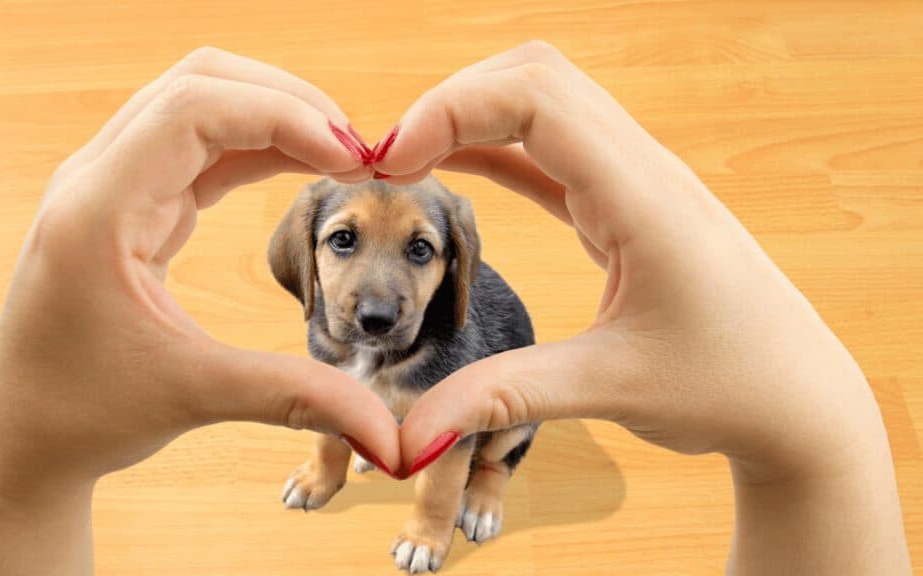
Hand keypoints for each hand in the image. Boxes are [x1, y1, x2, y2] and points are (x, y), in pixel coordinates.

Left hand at [0, 47, 398, 573]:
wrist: (24, 438)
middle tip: (357, 150)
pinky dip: (256, 148)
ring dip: (274, 118)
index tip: (353, 160)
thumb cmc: (84, 414)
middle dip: (287, 103)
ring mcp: (110, 186)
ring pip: (199, 105)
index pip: (195, 109)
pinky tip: (302, 169)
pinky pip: (199, 148)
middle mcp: (97, 180)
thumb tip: (390, 433)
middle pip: (199, 83)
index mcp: (97, 209)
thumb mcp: (194, 396)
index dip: (284, 117)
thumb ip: (296, 396)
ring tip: (341, 157)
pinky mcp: (129, 204)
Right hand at [376, 42, 909, 573]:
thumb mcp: (611, 388)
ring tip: (406, 161)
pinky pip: (550, 151)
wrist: (797, 398)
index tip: (391, 162)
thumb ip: (504, 397)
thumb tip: (407, 437)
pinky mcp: (626, 207)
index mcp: (643, 196)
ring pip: (543, 103)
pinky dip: (495, 147)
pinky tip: (453, 167)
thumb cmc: (728, 388)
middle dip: (451, 100)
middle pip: (534, 76)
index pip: (537, 97)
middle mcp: (642, 170)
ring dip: (471, 116)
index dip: (450, 109)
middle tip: (388, 158)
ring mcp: (636, 183)